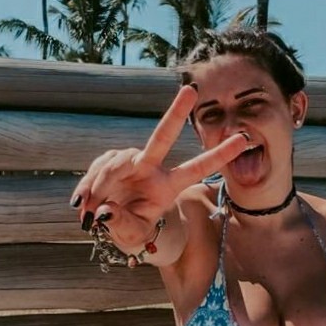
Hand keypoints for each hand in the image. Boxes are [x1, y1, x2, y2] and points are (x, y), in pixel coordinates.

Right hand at [70, 85, 248, 247]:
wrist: (109, 223)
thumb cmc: (130, 230)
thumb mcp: (130, 235)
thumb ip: (120, 224)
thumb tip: (105, 211)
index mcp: (168, 187)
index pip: (197, 168)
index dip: (219, 154)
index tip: (243, 139)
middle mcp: (152, 168)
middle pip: (163, 136)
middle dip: (176, 113)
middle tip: (191, 91)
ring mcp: (131, 161)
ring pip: (117, 162)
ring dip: (101, 185)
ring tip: (88, 210)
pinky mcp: (110, 160)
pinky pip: (99, 168)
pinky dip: (88, 186)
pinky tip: (83, 203)